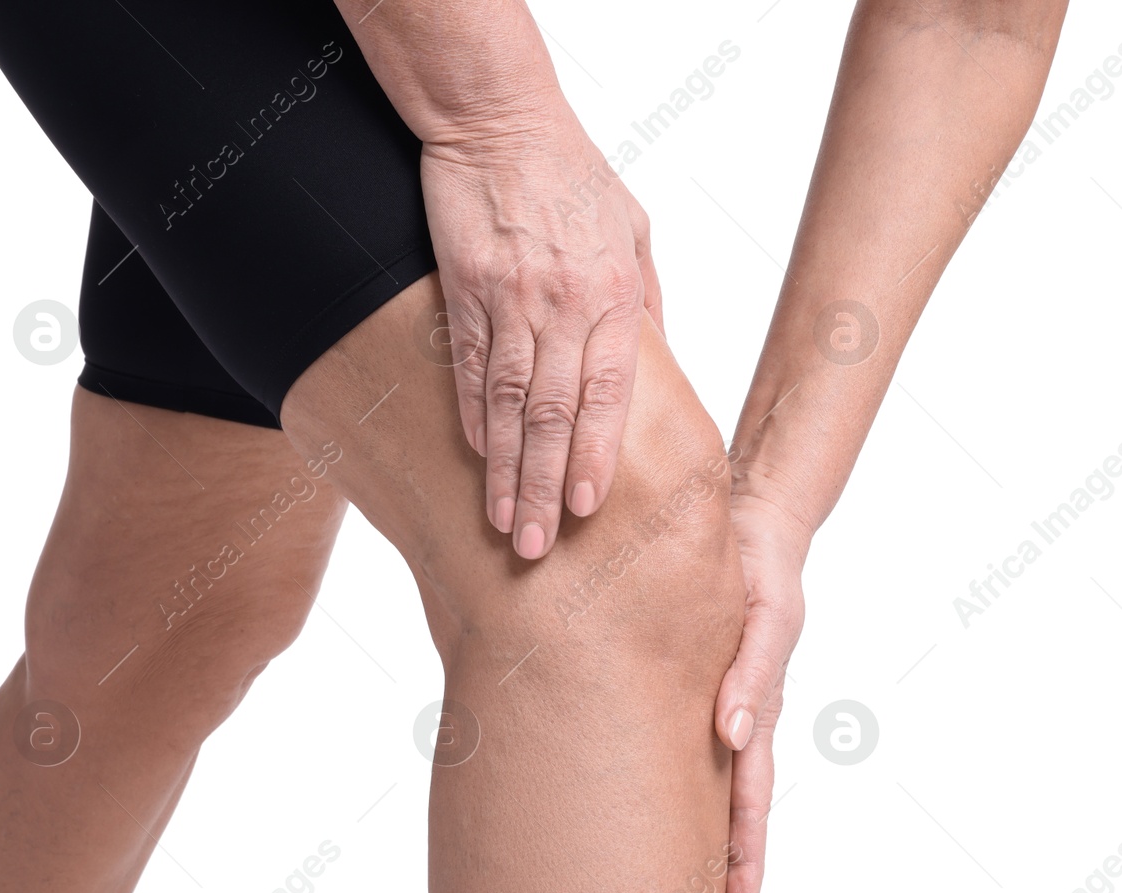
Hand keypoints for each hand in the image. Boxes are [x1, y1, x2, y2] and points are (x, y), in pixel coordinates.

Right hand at [420, 115, 662, 559]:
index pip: (607, 393)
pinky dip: (472, 416)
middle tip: (538, 545)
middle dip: (546, 485)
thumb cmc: (576, 175)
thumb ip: (645, 302)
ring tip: (504, 522)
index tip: (586, 507)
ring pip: (509, 403)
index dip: (594, 455)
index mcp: (614, 295)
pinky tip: (475, 458)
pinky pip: (469, 366)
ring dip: (505, 468)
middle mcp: (564, 304)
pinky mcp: (464, 289)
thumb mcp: (634, 230)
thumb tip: (656, 363)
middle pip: (555, 414)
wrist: (500, 117)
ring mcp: (510, 299)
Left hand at [712, 485, 812, 892]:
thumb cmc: (765, 568)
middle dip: (730, 882)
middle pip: (735, 818)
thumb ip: (751, 671)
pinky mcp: (702, 687)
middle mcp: (740, 722)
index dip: (743, 866)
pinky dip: (686, 796)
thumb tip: (731, 733)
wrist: (754, 522)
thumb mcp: (766, 616)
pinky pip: (692, 750)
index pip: (750, 806)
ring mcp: (723, 708)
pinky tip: (663, 821)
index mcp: (757, 713)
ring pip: (714, 793)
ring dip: (709, 850)